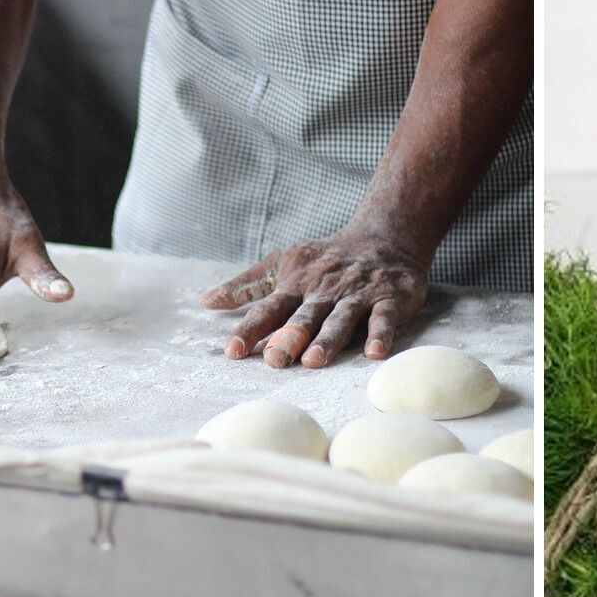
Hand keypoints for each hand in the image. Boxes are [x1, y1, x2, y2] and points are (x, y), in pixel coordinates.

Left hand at [201, 227, 429, 368]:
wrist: (386, 236)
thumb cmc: (327, 257)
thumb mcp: (284, 262)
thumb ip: (248, 284)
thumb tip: (207, 301)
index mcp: (297, 282)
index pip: (269, 308)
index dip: (251, 329)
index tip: (233, 351)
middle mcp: (325, 289)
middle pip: (305, 315)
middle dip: (289, 336)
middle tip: (274, 359)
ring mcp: (358, 294)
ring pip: (340, 318)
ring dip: (328, 339)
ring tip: (314, 360)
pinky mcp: (389, 298)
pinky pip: (384, 317)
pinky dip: (380, 334)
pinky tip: (374, 352)